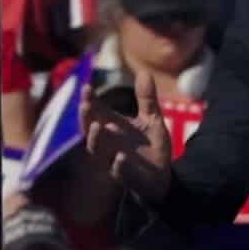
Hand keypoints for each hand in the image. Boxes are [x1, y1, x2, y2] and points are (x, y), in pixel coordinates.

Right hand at [83, 72, 174, 203]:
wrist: (162, 176)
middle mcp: (107, 144)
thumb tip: (145, 72)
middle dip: (86, 118)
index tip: (86, 87)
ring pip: (99, 151)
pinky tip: (120, 156)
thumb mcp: (152, 119)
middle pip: (90, 130)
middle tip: (85, 104)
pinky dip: (118, 164)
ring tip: (97, 126)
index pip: (95, 112)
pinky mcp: (127, 177)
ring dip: (97, 139)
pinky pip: (119, 172)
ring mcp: (113, 160)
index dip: (89, 100)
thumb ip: (146, 98)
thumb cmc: (151, 146)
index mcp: (111, 127)